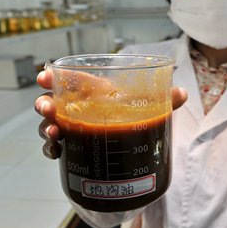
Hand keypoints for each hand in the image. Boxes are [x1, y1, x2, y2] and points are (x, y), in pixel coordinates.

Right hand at [34, 68, 187, 158]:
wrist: (131, 142)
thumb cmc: (134, 114)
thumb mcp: (148, 107)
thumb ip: (164, 100)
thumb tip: (182, 94)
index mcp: (96, 91)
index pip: (73, 80)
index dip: (56, 76)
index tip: (44, 75)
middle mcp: (81, 107)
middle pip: (55, 101)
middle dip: (45, 102)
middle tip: (46, 108)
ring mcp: (74, 126)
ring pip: (52, 123)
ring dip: (46, 127)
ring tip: (53, 132)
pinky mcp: (73, 146)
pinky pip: (56, 146)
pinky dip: (51, 149)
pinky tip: (56, 152)